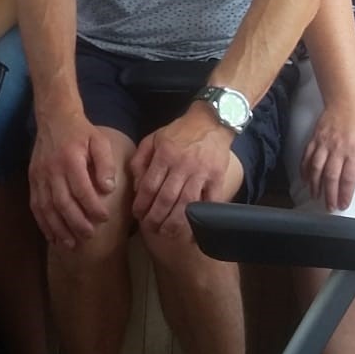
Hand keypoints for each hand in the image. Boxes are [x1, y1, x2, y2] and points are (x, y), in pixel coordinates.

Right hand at [28, 110, 116, 247]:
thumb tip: (108, 188)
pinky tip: (52, 236)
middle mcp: (52, 169)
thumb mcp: (99, 141)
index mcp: (70, 159)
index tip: (105, 218)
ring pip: (47, 207)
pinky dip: (43, 223)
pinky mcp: (32, 179)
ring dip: (58, 228)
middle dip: (76, 222)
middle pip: (63, 202)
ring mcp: (39, 176)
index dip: (93, 207)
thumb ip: (105, 164)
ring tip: (71, 244)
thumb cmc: (81, 132)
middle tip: (90, 235)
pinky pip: (36, 205)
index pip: (81, 189)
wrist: (54, 118)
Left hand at [129, 106, 238, 238]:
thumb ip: (140, 159)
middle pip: (166, 198)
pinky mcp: (217, 178)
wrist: (212, 121)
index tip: (137, 215)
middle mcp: (182, 165)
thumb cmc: (179, 131)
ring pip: (187, 204)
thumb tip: (137, 186)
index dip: (141, 204)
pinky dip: (203, 217)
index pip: (149, 185)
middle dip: (156, 217)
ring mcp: (202, 173)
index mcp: (165, 155)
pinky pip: (210, 202)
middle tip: (150, 228)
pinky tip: (193, 229)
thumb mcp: (154, 138)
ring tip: (167, 232)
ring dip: (175, 222)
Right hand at [300, 100, 354, 211]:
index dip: (346, 193)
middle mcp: (338, 149)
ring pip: (316, 169)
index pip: (349, 177)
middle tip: (330, 207)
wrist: (345, 102)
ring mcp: (324, 144)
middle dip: (330, 194)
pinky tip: (306, 181)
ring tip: (316, 197)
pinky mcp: (314, 139)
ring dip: (315, 185)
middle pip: (331, 176)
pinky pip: (307, 157)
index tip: (344, 205)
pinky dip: (305, 170)